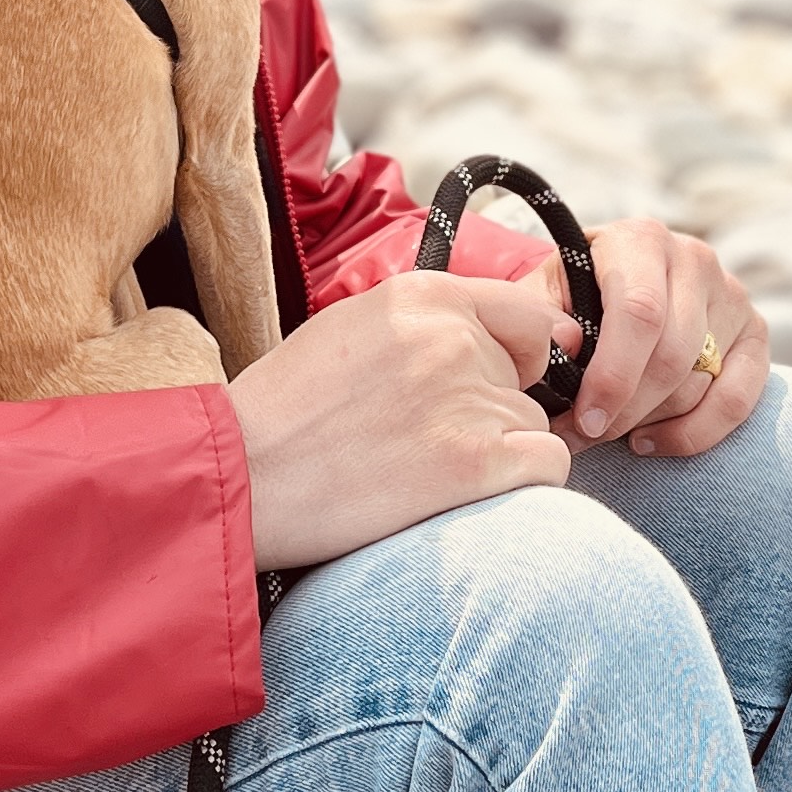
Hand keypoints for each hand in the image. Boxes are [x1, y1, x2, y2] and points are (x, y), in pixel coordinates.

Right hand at [231, 270, 574, 571]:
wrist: (241, 475)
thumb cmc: (280, 414)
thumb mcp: (348, 331)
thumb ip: (419, 327)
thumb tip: (482, 340)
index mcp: (421, 296)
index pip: (523, 312)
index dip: (518, 350)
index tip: (502, 377)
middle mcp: (453, 337)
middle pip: (526, 374)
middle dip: (494, 406)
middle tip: (430, 440)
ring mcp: (468, 398)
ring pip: (533, 422)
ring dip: (499, 451)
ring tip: (426, 472)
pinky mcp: (476, 463)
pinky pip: (549, 464)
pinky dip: (525, 484)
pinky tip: (469, 496)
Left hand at [539, 219, 769, 457]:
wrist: (613, 285)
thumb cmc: (572, 296)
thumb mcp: (545, 294)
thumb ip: (541, 319)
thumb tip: (561, 344)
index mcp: (640, 240)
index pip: (640, 312)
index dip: (613, 375)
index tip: (584, 420)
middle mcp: (694, 260)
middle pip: (671, 355)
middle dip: (626, 410)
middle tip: (586, 436)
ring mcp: (732, 296)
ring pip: (699, 382)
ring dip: (650, 421)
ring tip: (608, 434)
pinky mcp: (755, 334)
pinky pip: (737, 400)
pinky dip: (694, 433)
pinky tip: (651, 440)